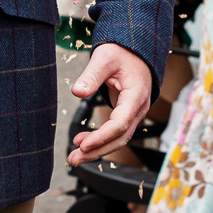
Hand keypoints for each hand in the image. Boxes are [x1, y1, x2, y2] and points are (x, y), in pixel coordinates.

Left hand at [69, 43, 154, 164]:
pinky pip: (116, 132)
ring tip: (75, 157)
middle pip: (120, 137)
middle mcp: (139, 108)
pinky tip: (83, 144)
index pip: (121, 123)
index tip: (83, 145)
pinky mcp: (128, 114)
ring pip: (119, 138)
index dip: (102, 136)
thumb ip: (91, 75)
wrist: (135, 52)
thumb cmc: (121, 54)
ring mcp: (135, 113)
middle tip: (74, 159)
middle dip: (97, 150)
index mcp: (136, 95)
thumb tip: (77, 91)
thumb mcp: (104, 59)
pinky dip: (100, 140)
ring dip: (98, 149)